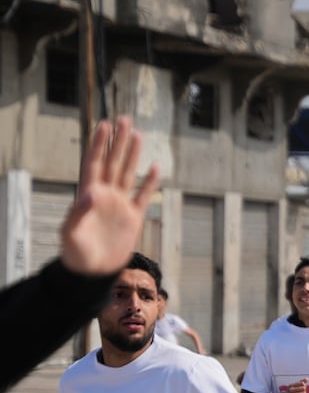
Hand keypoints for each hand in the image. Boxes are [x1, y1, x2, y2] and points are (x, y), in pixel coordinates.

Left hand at [60, 117, 161, 276]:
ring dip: (132, 155)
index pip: (94, 163)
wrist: (93, 272)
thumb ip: (77, 213)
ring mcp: (120, 205)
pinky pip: (143, 196)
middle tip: (124, 120)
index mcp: (88, 195)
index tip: (104, 125)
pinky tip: (155, 167)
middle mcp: (105, 195)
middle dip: (117, 141)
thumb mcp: (70, 234)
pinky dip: (150, 182)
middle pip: (112, 162)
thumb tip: (91, 193)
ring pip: (127, 173)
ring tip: (138, 134)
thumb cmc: (76, 254)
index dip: (98, 144)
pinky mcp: (133, 218)